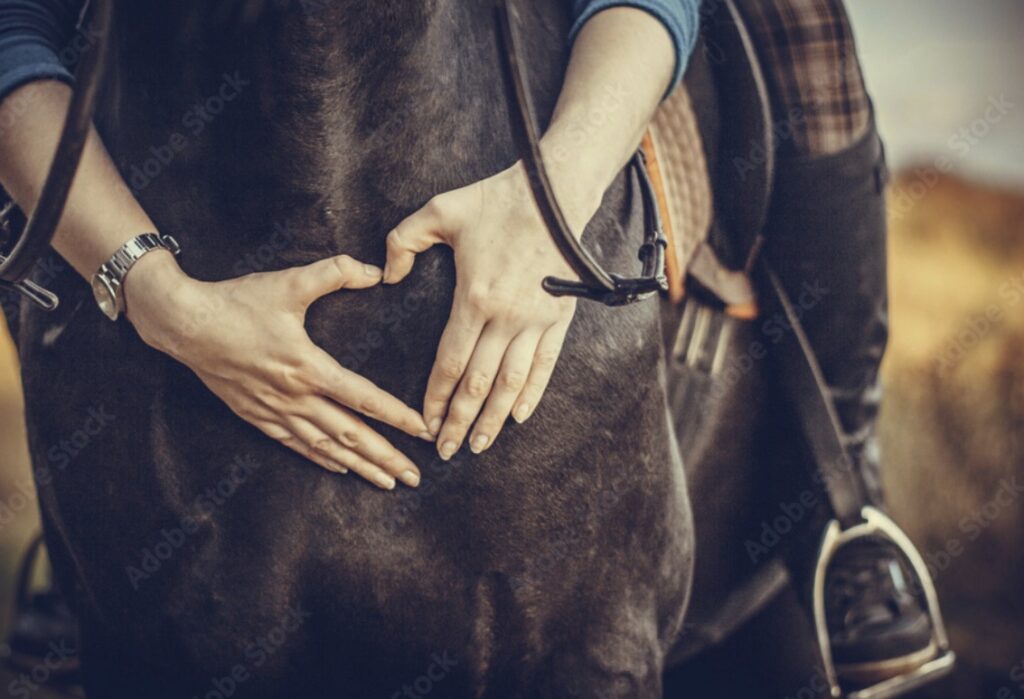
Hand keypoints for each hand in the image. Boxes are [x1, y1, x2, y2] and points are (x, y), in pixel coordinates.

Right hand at [123, 251, 431, 489]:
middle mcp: (294, 396)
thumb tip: (375, 271)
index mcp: (307, 367)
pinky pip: (295, 444)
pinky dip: (321, 458)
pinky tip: (340, 467)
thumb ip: (335, 272)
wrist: (182, 323)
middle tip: (415, 477)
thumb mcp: (289, 281)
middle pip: (350, 434)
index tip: (423, 430)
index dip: (396, 416)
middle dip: (386, 457)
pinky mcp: (256, 415)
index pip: (363, 398)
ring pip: (325, 447)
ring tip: (387, 483)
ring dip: (359, 466)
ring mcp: (273, 410)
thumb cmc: (236, 302)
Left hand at [384, 162, 594, 459]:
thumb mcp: (439, 211)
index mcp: (474, 299)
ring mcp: (536, 321)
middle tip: (446, 450)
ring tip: (478, 444)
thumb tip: (385, 275)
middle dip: (459, 422)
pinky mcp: (558, 318)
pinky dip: (532, 395)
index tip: (424, 424)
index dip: (435, 398)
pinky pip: (546, 366)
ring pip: (512, 384)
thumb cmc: (495, 200)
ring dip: (493, 419)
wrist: (554, 192)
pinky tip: (519, 417)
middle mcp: (506, 318)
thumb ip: (403, 241)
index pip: (450, 363)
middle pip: (478, 384)